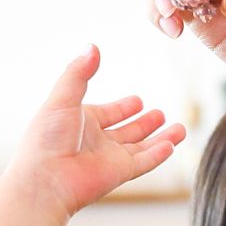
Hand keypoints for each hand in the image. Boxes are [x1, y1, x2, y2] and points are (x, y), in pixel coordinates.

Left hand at [4, 46, 184, 221]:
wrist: (45, 179)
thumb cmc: (45, 139)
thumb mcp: (62, 97)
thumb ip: (79, 72)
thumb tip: (92, 46)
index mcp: (81, 122)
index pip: (108, 113)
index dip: (122, 107)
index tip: (137, 101)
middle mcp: (96, 141)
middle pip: (127, 131)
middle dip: (144, 123)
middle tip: (159, 114)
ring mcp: (109, 158)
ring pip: (142, 147)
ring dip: (160, 138)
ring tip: (180, 129)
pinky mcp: (119, 173)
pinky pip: (144, 162)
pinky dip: (159, 154)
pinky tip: (172, 145)